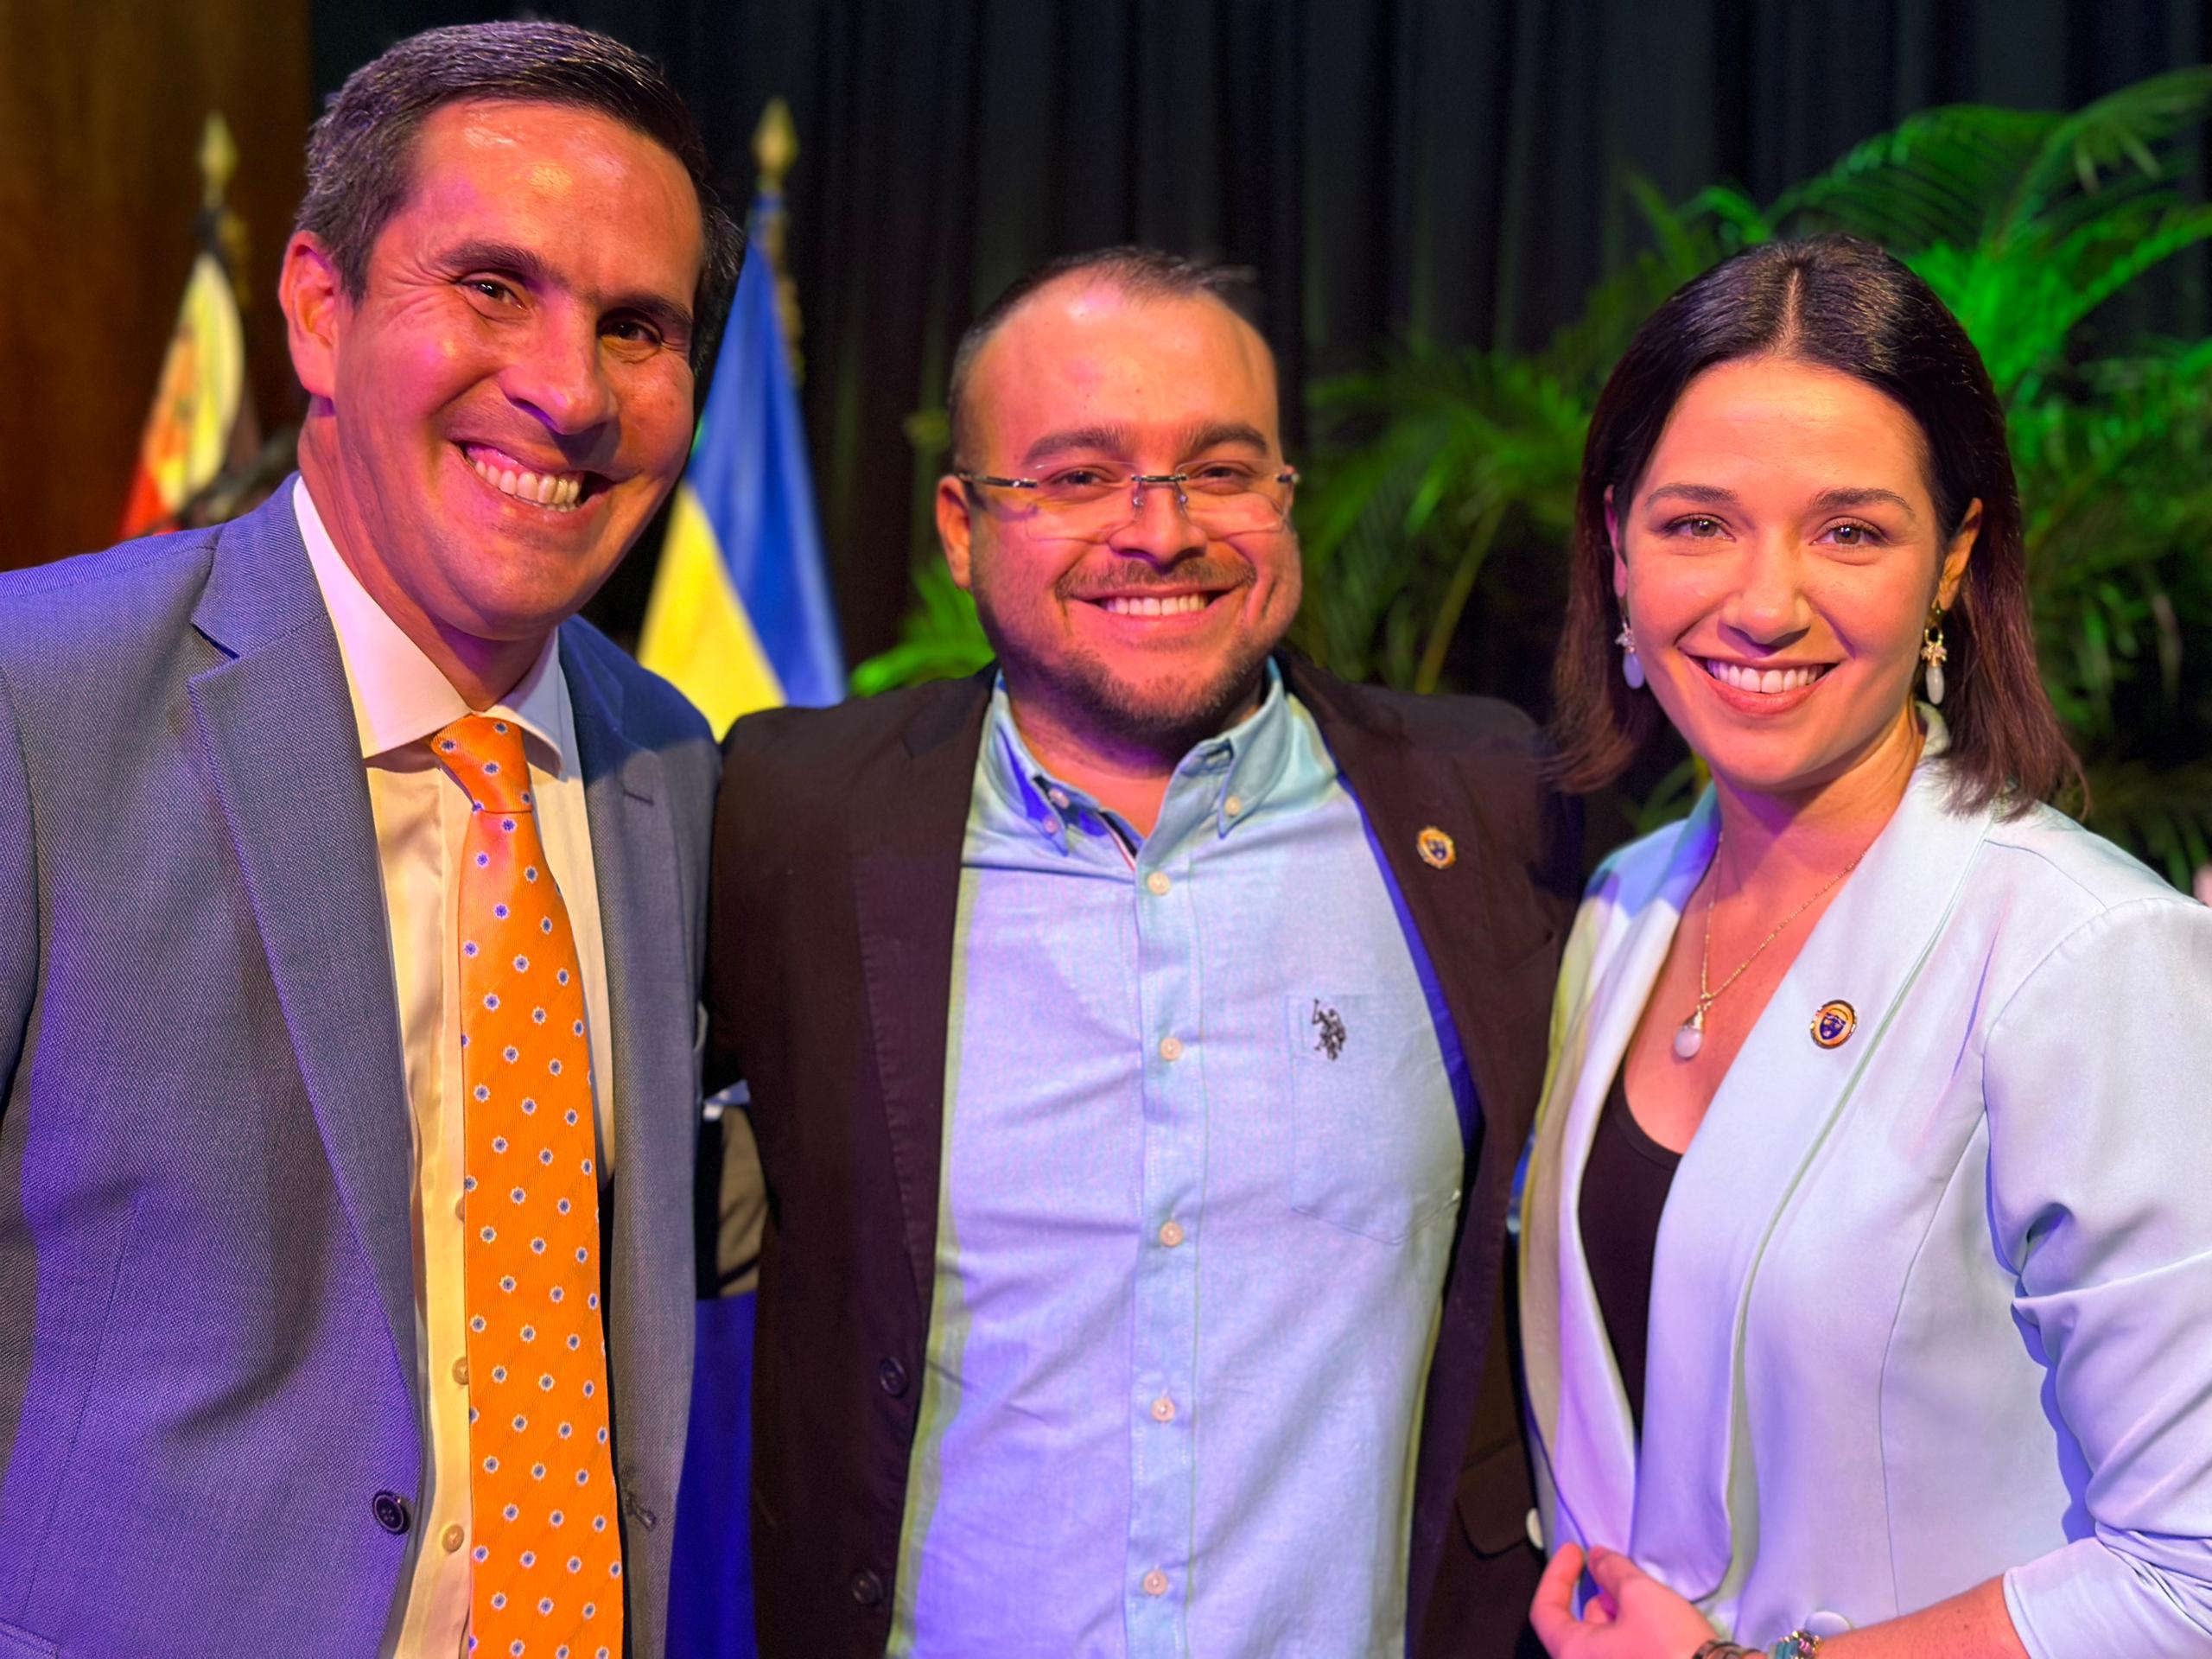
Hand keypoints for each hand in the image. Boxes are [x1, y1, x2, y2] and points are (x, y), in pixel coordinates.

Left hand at [1530, 1542, 1721, 1658]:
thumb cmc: (1676, 1651)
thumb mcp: (1640, 1595)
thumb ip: (1611, 1570)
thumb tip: (1597, 1558)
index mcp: (1574, 1655)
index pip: (1546, 1611)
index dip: (1558, 1575)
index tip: (1574, 1553)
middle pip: (1580, 1626)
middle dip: (1601, 1596)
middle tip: (1625, 1578)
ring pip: (1605, 1641)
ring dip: (1620, 1615)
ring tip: (1649, 1603)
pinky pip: (1625, 1654)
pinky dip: (1633, 1635)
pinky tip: (1658, 1624)